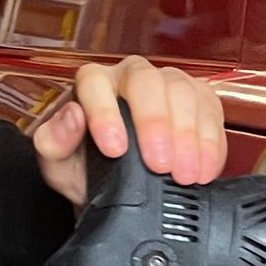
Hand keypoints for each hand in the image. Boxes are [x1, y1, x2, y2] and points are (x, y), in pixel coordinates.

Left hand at [33, 57, 226, 206]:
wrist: (121, 189)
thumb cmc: (88, 170)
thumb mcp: (60, 164)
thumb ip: (54, 142)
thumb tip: (72, 117)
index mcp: (92, 84)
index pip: (95, 84)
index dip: (105, 114)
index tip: (114, 150)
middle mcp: (131, 76)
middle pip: (145, 81)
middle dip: (155, 123)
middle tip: (160, 164)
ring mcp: (169, 83)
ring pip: (182, 92)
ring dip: (187, 136)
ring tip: (185, 174)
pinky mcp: (200, 98)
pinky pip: (211, 110)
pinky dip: (210, 142)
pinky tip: (204, 168)